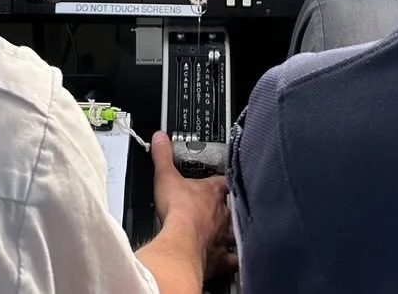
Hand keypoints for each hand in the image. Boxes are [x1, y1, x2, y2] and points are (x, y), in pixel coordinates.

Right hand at [151, 132, 237, 279]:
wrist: (181, 244)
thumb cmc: (177, 212)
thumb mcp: (166, 176)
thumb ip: (163, 156)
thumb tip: (160, 137)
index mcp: (212, 192)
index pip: (224, 181)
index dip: (224, 180)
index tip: (222, 180)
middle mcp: (223, 214)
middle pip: (233, 207)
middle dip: (231, 208)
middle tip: (226, 210)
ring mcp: (223, 236)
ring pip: (237, 233)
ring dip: (235, 233)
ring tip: (233, 234)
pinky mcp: (220, 259)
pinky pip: (233, 260)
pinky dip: (234, 259)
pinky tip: (234, 260)